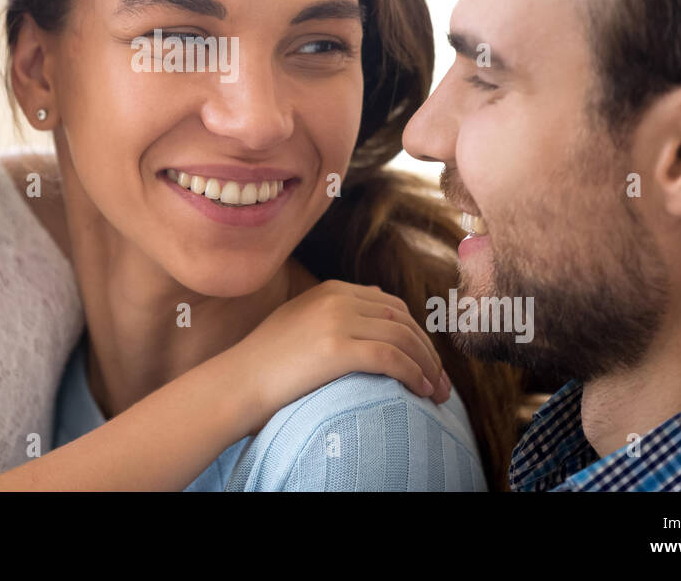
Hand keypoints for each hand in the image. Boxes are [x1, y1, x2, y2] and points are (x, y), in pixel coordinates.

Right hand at [226, 279, 450, 424]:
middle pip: (403, 319)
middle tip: (442, 380)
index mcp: (331, 289)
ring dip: (427, 366)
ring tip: (437, 391)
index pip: (391, 305)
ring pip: (403, 338)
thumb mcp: (299, 321)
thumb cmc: (266, 361)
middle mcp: (337, 298)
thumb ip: (332, 313)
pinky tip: (421, 391)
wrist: (238, 380)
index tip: (426, 358)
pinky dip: (413, 374)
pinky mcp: (337, 348)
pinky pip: (392, 357)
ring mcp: (337, 320)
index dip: (415, 332)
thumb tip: (373, 316)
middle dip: (428, 350)